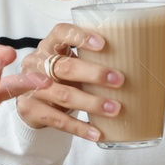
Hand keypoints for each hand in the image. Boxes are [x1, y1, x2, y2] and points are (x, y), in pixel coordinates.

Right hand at [15, 23, 125, 141]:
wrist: (32, 99)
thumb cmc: (61, 76)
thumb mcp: (71, 62)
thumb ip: (92, 60)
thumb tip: (135, 65)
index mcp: (49, 45)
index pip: (61, 32)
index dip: (80, 37)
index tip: (103, 44)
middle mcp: (36, 63)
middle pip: (65, 67)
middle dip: (94, 74)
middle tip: (119, 80)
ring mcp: (29, 87)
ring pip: (63, 95)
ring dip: (91, 103)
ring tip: (114, 109)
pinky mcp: (29, 110)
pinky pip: (57, 120)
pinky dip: (79, 128)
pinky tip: (97, 132)